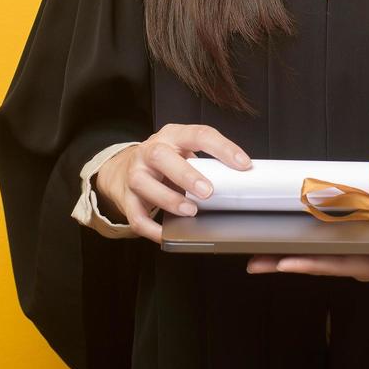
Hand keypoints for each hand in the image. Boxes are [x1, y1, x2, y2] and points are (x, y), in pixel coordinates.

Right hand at [92, 123, 250, 242]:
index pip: (199, 134)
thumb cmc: (165, 162)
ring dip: (169, 200)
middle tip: (208, 192)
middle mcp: (150, 151)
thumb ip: (206, 163)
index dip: (222, 148)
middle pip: (162, 156)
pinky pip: (136, 215)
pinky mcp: (126, 197)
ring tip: (190, 212)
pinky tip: (167, 233)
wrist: (124, 169)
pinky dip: (152, 228)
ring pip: (144, 184)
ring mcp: (135, 173)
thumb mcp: (184, 152)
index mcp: (173, 136)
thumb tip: (239, 181)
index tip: (243, 164)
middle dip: (186, 175)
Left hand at [245, 254, 368, 294]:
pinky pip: (349, 254)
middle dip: (289, 263)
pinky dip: (326, 254)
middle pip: (323, 262)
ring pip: (330, 258)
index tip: (281, 263)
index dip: (308, 263)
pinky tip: (304, 254)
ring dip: (301, 259)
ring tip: (272, 259)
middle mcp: (365, 261)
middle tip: (256, 262)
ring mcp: (367, 258)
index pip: (334, 263)